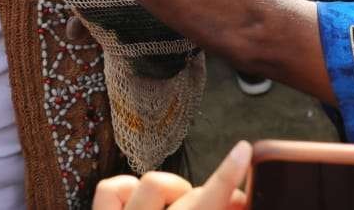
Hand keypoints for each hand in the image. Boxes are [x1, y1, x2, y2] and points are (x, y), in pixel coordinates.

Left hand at [93, 140, 249, 209]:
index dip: (227, 176)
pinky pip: (109, 190)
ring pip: (148, 182)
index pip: (206, 203)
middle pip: (182, 193)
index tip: (244, 149)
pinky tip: (139, 206)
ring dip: (170, 191)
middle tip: (227, 203)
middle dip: (209, 193)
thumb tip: (240, 200)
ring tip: (179, 209)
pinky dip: (128, 191)